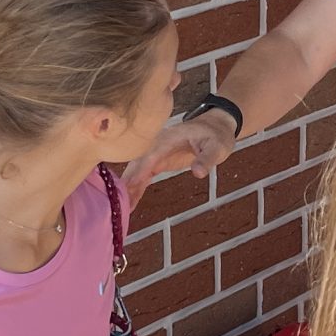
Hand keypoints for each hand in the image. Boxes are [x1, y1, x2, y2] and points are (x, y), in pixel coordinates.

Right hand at [122, 115, 238, 195]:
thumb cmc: (216, 135)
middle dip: (127, 181)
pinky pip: (142, 175)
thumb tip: (198, 173)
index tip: (129, 185)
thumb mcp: (217, 147)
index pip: (151, 155)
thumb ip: (207, 159)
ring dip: (128, 187)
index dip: (140, 170)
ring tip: (121, 208)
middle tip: (118, 201)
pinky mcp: (157, 161)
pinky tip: (129, 202)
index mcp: (169, 138)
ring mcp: (156, 152)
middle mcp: (157, 144)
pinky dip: (135, 187)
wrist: (214, 127)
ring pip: (136, 170)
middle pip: (137, 163)